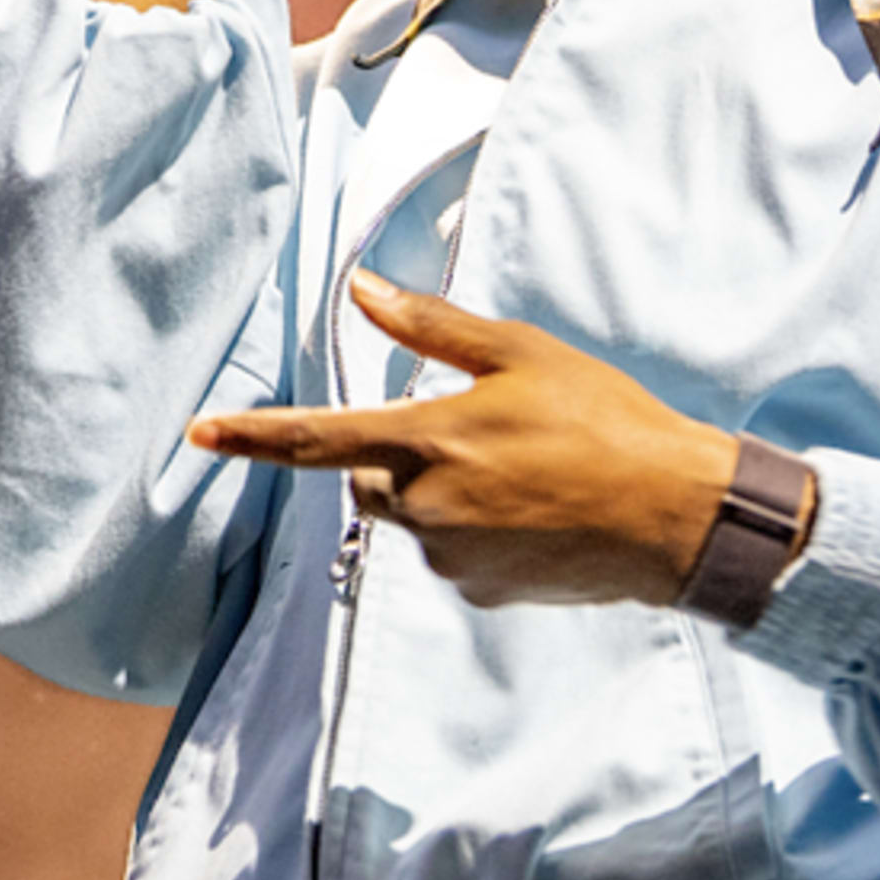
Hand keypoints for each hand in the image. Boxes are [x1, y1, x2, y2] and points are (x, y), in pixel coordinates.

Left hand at [185, 269, 741, 607]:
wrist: (681, 519)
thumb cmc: (606, 423)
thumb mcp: (520, 354)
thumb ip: (429, 326)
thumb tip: (360, 288)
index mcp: (428, 443)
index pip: (316, 440)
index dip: (252, 436)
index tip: (198, 434)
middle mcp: (427, 507)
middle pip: (367, 480)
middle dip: (393, 457)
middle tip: (475, 434)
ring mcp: (452, 557)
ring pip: (414, 515)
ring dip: (443, 493)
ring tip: (524, 472)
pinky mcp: (481, 591)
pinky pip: (453, 552)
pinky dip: (477, 529)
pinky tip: (536, 512)